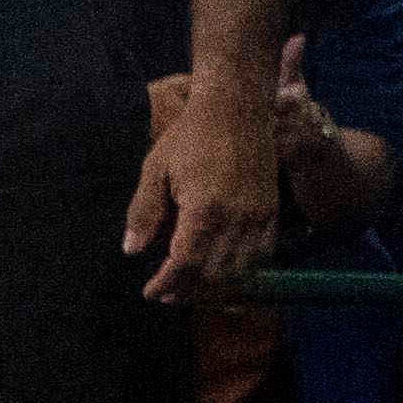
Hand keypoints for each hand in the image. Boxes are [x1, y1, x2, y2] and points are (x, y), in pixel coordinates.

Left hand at [125, 83, 277, 303]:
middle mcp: (236, 218)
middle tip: (167, 295)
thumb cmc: (190, 135)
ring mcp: (258, 216)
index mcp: (204, 209)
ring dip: (214, 286)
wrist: (236, 107)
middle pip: (212, 274)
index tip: (150, 292)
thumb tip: (131, 251)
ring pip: (239, 270)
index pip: (185, 264)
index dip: (167, 284)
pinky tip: (223, 271)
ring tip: (191, 289)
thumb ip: (144, 212)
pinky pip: (261, 254)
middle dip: (187, 291)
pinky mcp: (271, 211)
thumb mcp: (155, 169)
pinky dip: (242, 269)